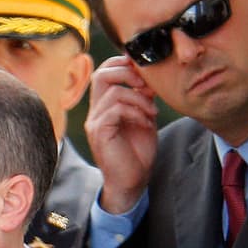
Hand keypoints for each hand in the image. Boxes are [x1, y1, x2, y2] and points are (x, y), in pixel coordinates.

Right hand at [84, 55, 158, 214]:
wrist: (132, 181)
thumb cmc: (137, 153)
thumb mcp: (144, 118)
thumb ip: (142, 98)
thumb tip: (148, 78)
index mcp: (104, 106)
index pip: (104, 71)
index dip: (123, 65)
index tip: (145, 75)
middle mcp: (96, 112)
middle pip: (101, 74)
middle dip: (128, 73)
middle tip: (146, 87)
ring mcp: (95, 122)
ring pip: (113, 91)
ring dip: (139, 98)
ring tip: (151, 112)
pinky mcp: (100, 132)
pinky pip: (116, 109)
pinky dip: (135, 111)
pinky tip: (146, 122)